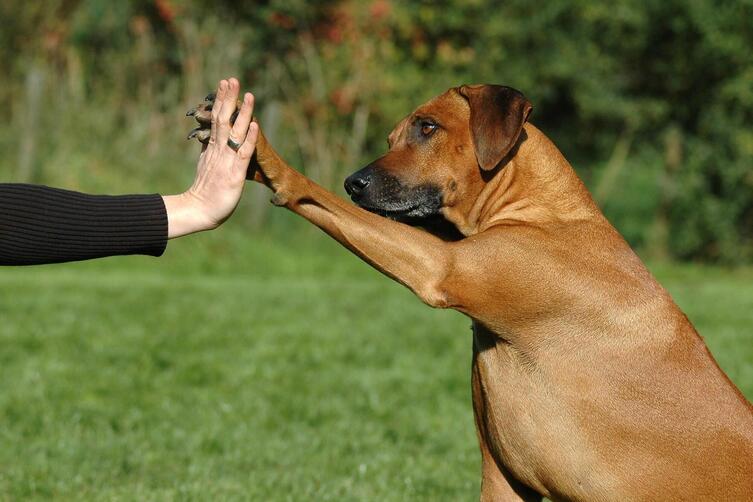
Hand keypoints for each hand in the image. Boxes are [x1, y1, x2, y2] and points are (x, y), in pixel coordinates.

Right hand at [163, 78, 258, 238]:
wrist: (200, 210)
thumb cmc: (205, 192)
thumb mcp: (204, 165)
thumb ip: (207, 150)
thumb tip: (205, 137)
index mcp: (212, 148)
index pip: (216, 119)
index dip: (221, 101)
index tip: (224, 84)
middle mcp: (219, 150)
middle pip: (223, 119)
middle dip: (228, 98)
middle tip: (232, 79)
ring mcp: (227, 160)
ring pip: (234, 131)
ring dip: (241, 112)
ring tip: (247, 94)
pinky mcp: (235, 173)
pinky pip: (243, 152)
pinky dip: (249, 138)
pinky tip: (254, 124)